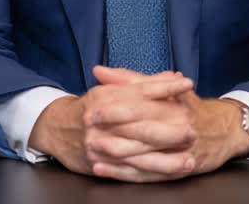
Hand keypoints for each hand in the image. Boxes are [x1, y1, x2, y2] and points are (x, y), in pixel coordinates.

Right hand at [28, 67, 194, 178]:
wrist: (55, 128)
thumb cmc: (91, 108)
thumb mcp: (111, 90)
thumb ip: (141, 83)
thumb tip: (173, 76)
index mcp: (105, 96)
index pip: (140, 91)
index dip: (165, 88)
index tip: (188, 84)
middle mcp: (101, 119)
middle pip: (141, 125)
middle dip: (169, 130)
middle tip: (193, 130)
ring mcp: (98, 144)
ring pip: (137, 154)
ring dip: (165, 159)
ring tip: (189, 160)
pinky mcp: (98, 163)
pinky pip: (128, 172)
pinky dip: (151, 174)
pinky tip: (170, 174)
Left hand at [87, 67, 248, 182]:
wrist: (226, 131)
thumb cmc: (190, 108)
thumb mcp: (166, 89)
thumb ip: (131, 80)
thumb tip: (100, 70)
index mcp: (173, 105)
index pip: (143, 106)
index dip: (118, 108)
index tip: (95, 107)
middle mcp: (178, 127)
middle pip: (143, 130)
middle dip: (114, 130)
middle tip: (89, 129)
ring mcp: (180, 151)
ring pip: (144, 155)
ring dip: (116, 155)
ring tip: (92, 151)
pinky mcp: (179, 170)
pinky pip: (148, 174)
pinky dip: (124, 173)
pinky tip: (104, 170)